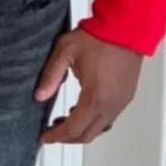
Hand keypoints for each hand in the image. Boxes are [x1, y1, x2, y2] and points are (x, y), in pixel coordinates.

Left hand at [35, 28, 142, 144]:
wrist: (126, 27)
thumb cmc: (99, 37)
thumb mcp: (66, 51)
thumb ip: (51, 75)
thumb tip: (39, 96)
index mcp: (94, 97)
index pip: (72, 129)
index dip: (56, 136)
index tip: (44, 137)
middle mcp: (110, 105)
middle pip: (86, 135)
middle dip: (67, 137)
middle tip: (52, 132)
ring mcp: (121, 102)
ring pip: (100, 129)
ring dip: (82, 129)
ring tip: (65, 119)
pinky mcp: (127, 96)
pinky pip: (110, 118)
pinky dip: (95, 121)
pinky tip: (85, 109)